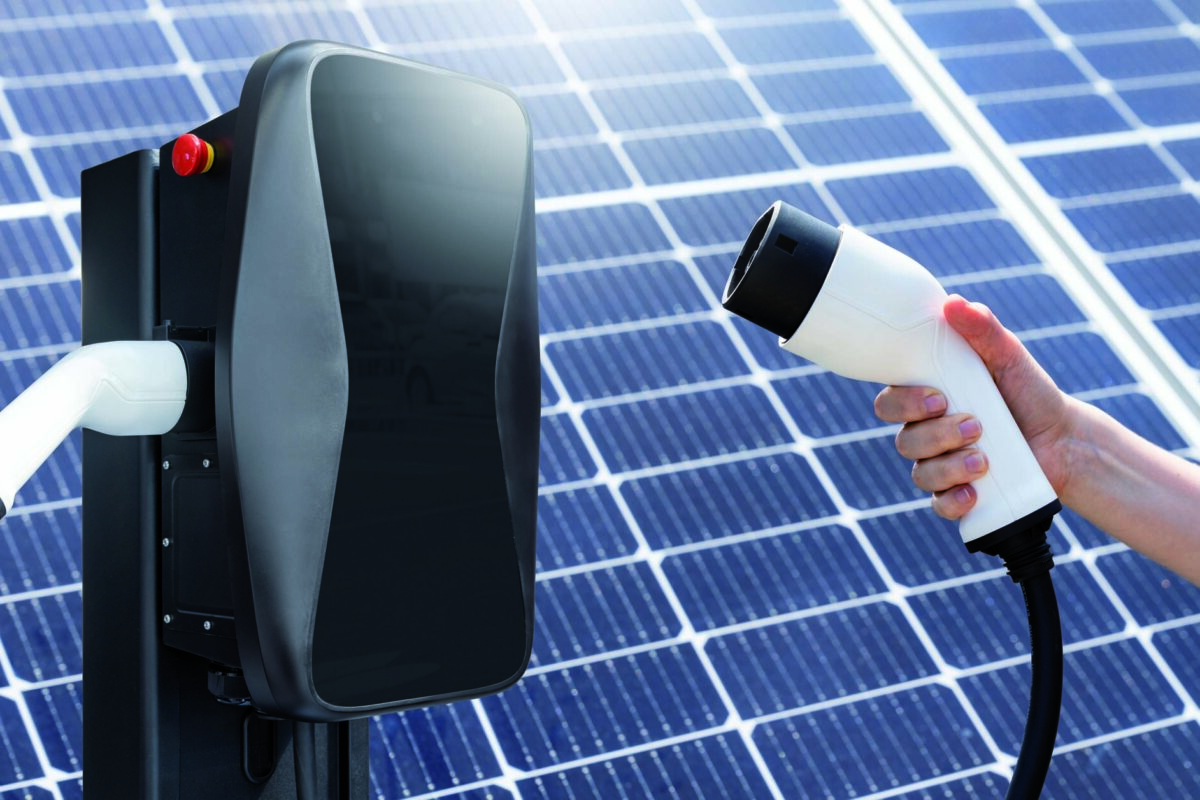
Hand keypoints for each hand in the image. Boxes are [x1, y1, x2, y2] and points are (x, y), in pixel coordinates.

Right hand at [874, 295, 1077, 518]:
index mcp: (927, 400)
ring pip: (921, 473)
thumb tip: (953, 302)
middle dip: (935, 435)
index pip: (889, 403)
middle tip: (974, 425)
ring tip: (985, 459)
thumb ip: (982, 330)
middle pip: (904, 441)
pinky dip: (953, 500)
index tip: (938, 397)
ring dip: (949, 466)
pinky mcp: (958, 494)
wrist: (1064, 441)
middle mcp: (927, 434)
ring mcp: (940, 467)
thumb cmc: (1030, 394)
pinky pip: (939, 505)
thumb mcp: (1009, 357)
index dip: (903, 404)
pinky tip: (974, 492)